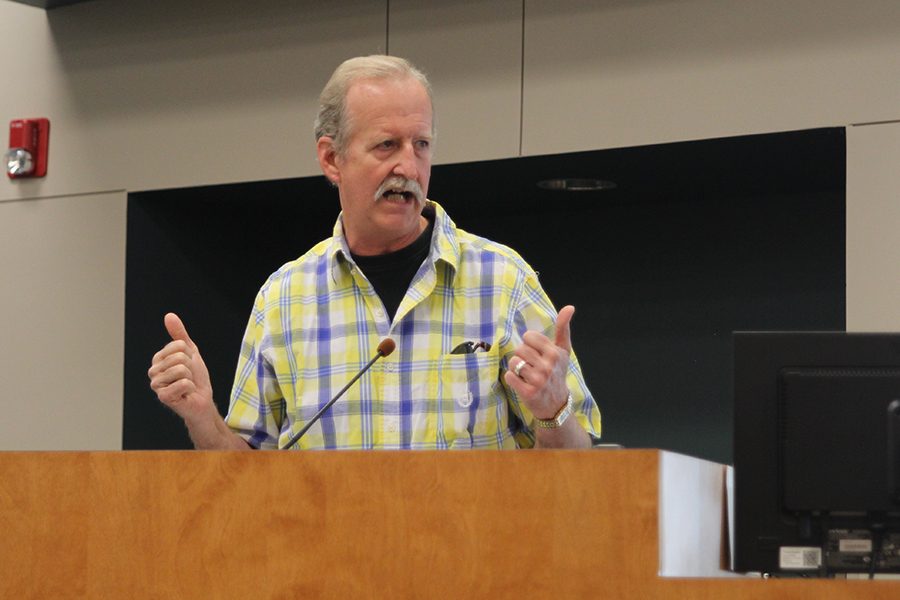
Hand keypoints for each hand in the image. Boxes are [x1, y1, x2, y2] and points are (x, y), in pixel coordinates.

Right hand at [148, 313, 213, 422]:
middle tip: (189, 377)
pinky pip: (184, 383)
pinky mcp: (163, 397)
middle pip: (180, 357)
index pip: (178, 345)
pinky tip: (186, 394)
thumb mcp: (190, 352)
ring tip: (186, 385)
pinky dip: (190, 388)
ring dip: (190, 378)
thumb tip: (169, 316)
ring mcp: (156, 385)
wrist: (202, 400)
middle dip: (191, 367)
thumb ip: (179, 334)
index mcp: (158, 359)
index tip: (189, 365)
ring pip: (181, 369)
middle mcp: (153, 371)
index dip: (190, 355)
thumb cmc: (195, 378)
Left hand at [504, 305, 574, 420]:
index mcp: (555, 353)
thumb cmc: (557, 372)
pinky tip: (522, 383)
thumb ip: (563, 328)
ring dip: (516, 368)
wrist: (556, 404)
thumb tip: (569, 307)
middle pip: (520, 348)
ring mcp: (538, 380)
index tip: (537, 353)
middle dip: (522, 356)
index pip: (529, 336)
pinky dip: (512, 379)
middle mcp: (548, 366)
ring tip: (526, 374)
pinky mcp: (528, 393)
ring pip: (513, 362)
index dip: (530, 343)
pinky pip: (509, 376)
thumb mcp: (563, 350)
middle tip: (532, 366)